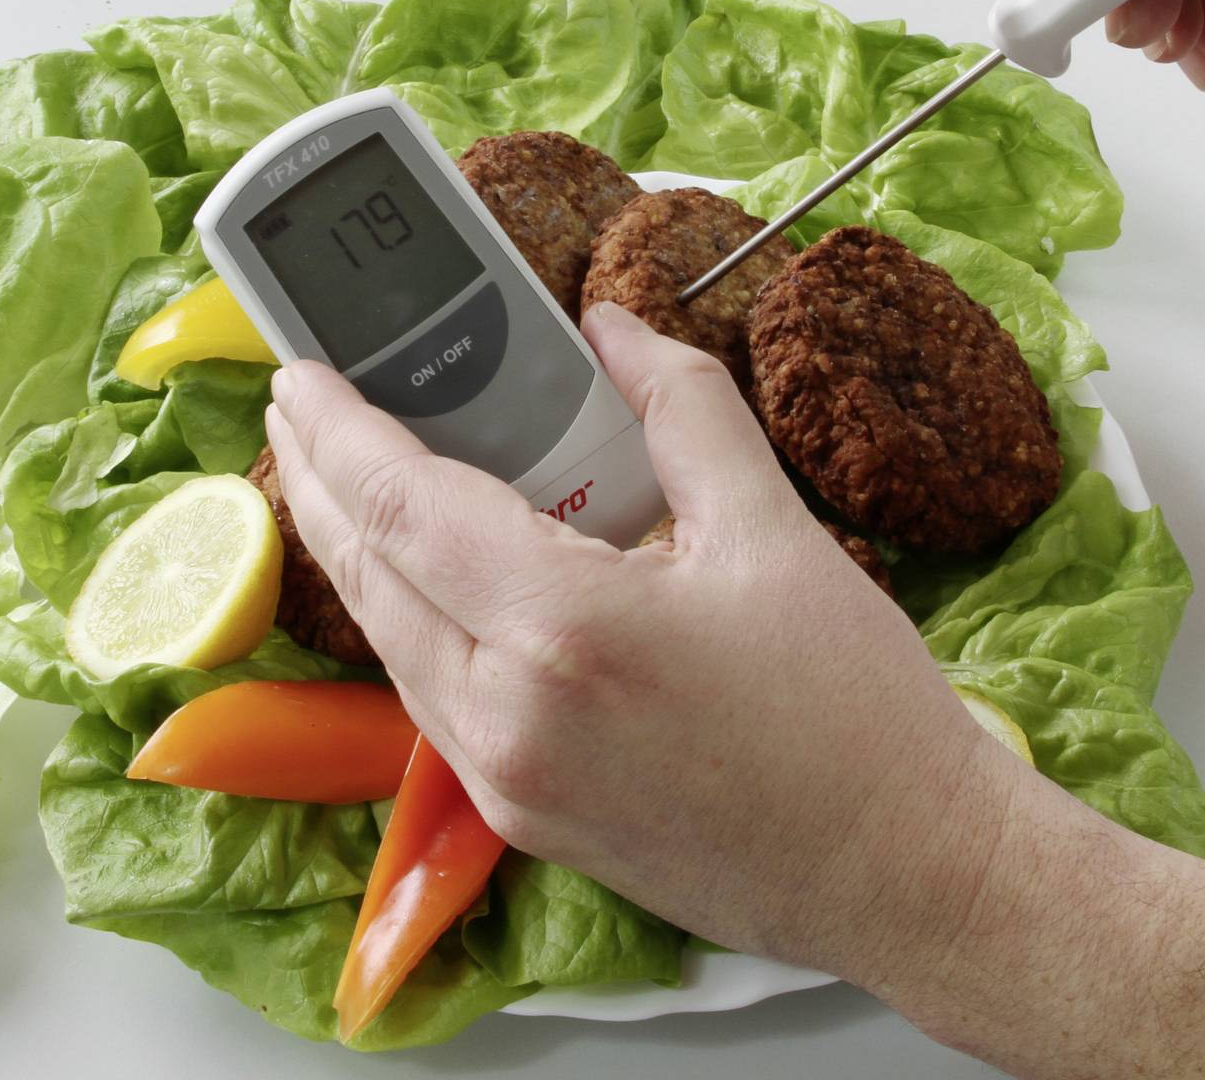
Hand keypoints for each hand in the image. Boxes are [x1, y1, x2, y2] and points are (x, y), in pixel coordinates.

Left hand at [264, 303, 1204, 1072]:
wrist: (905, 872)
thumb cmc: (855, 712)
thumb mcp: (773, 528)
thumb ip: (677, 408)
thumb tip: (612, 331)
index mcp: (564, 625)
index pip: (403, 504)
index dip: (337, 430)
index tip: (299, 373)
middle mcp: (510, 711)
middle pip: (369, 575)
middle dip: (320, 482)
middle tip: (302, 409)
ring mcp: (509, 778)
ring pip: (389, 644)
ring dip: (357, 555)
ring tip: (347, 479)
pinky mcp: (525, 819)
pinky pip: (431, 701)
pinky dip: (410, 623)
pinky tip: (427, 579)